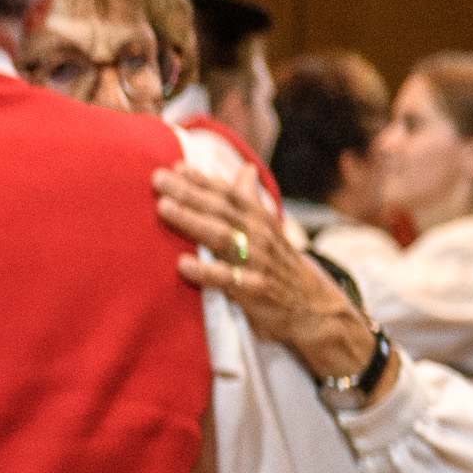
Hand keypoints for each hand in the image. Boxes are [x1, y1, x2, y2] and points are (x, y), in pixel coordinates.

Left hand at [154, 164, 375, 380]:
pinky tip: (183, 264)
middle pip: (220, 210)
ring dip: (192, 221)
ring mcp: (257, 262)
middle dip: (189, 193)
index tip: (175, 166)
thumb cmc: (279, 263)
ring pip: (222, 237)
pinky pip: (228, 279)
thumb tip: (245, 168)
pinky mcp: (255, 290)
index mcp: (258, 219)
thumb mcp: (268, 229)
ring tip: (163, 208)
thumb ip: (251, 200)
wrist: (313, 305)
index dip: (203, 179)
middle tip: (159, 179)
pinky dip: (206, 271)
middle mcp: (258, 236)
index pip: (228, 194)